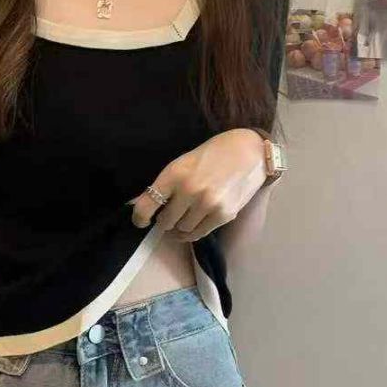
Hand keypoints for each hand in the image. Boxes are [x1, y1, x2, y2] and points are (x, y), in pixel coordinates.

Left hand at [128, 128, 266, 241]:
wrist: (249, 153)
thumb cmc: (211, 156)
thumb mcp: (181, 164)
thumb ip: (162, 186)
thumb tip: (136, 204)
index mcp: (174, 175)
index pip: (147, 205)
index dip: (139, 218)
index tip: (141, 221)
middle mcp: (189, 190)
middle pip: (165, 222)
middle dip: (164, 220)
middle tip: (169, 214)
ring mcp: (207, 204)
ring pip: (182, 230)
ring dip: (180, 226)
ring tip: (184, 216)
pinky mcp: (223, 215)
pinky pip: (199, 234)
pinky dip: (192, 232)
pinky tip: (193, 224)